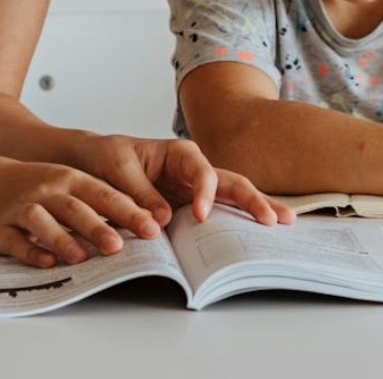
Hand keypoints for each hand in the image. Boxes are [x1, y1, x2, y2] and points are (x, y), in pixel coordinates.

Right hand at [0, 159, 165, 268]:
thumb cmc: (40, 187)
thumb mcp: (71, 183)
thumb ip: (101, 202)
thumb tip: (145, 223)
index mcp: (70, 179)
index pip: (104, 194)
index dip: (128, 211)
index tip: (151, 229)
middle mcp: (48, 191)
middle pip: (74, 208)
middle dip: (97, 227)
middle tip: (118, 246)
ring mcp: (23, 208)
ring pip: (42, 221)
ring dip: (62, 239)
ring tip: (81, 257)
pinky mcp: (2, 229)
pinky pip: (16, 241)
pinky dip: (31, 252)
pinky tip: (47, 262)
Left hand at [73, 134, 296, 228]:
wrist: (96, 161)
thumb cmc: (108, 158)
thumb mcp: (118, 171)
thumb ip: (140, 194)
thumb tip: (163, 221)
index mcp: (178, 153)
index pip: (201, 172)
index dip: (205, 193)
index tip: (201, 215)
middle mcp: (194, 170)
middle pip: (230, 182)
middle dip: (253, 200)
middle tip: (274, 219)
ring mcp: (196, 189)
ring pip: (233, 197)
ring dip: (258, 208)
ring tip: (287, 221)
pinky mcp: (192, 206)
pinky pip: (220, 213)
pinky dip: (240, 221)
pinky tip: (262, 229)